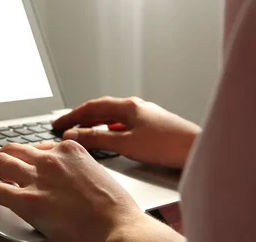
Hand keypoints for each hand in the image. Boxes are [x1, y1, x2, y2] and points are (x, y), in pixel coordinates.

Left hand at [0, 141, 172, 241]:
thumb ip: (77, 171)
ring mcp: (39, 178)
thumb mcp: (98, 177)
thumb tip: (64, 177)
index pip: (36, 147)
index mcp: (70, 150)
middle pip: (13, 150)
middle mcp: (51, 158)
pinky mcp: (29, 201)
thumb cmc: (116, 210)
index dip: (22, 157)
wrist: (121, 230)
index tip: (16, 163)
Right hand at [52, 96, 200, 168]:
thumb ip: (98, 138)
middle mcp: (136, 107)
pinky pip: (123, 124)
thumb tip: (75, 134)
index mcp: (128, 106)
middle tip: (64, 126)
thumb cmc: (168, 145)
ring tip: (82, 132)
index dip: (72, 115)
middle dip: (81, 118)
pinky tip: (110, 137)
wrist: (198, 150)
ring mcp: (145, 116)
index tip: (58, 123)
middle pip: (102, 109)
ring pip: (113, 117)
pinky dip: (110, 129)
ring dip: (95, 124)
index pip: (92, 107)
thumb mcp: (126, 143)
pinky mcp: (153, 127)